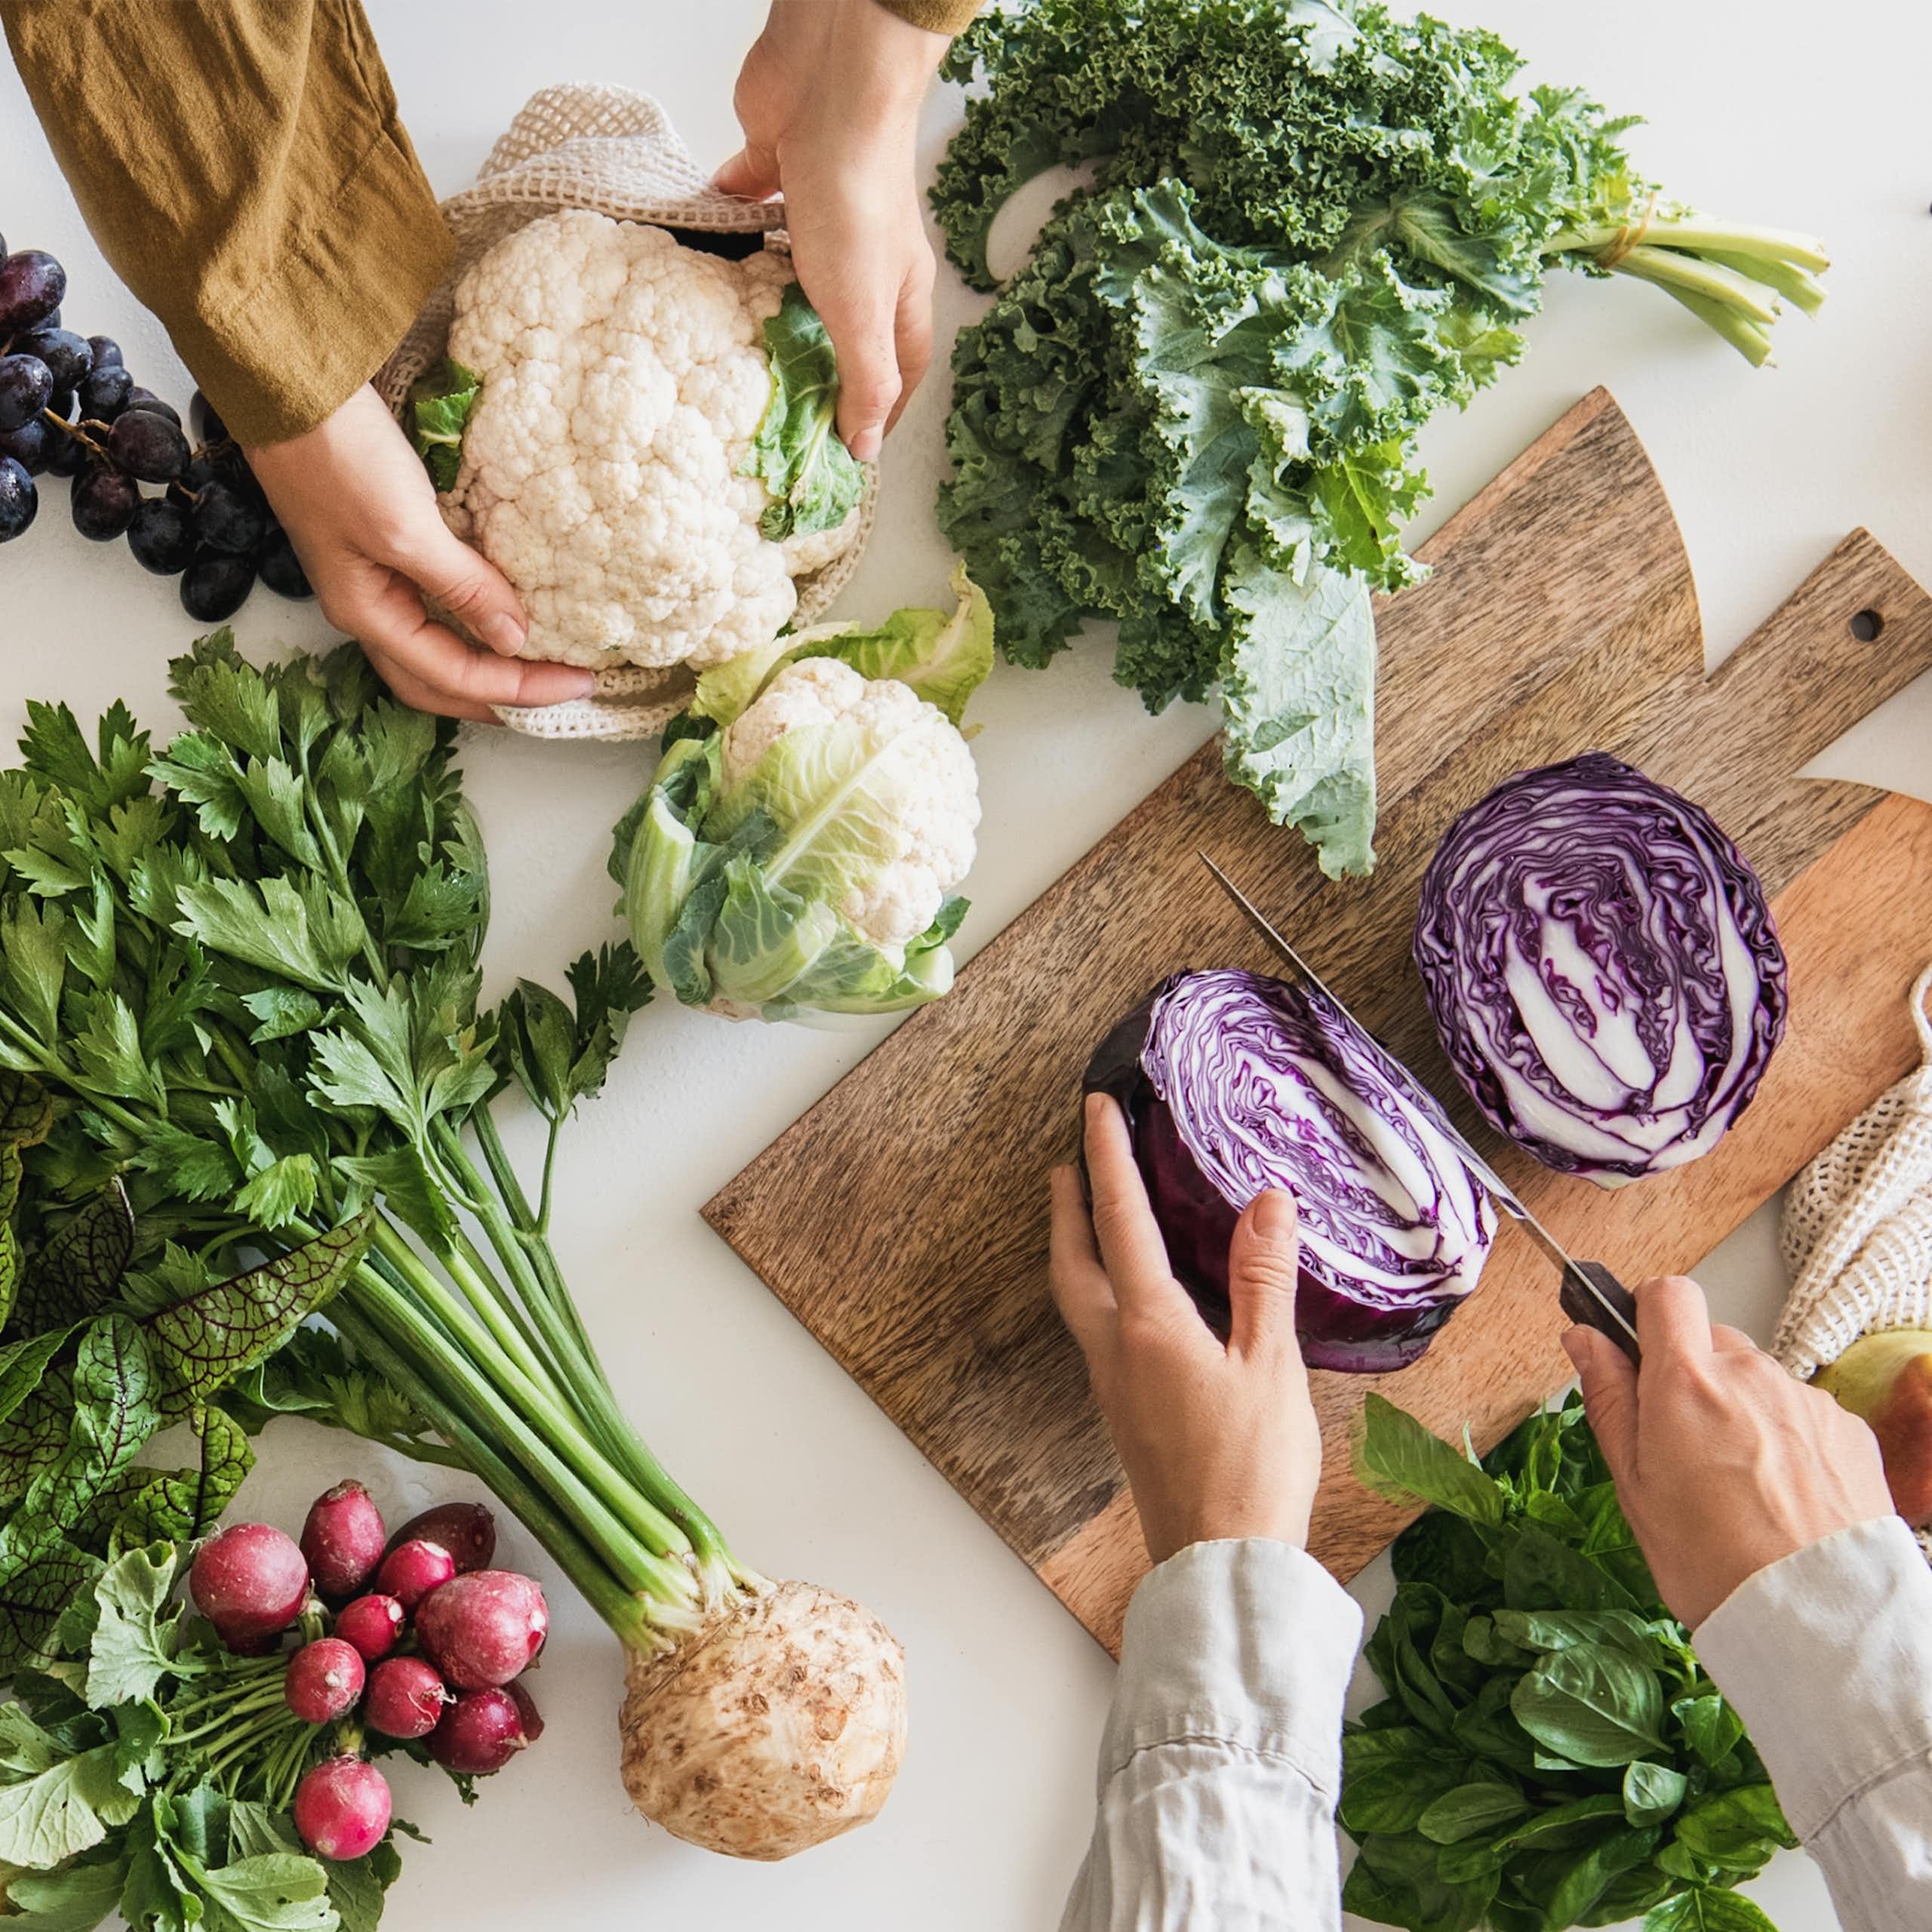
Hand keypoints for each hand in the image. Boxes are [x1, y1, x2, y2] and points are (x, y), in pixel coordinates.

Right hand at [243, 386, 592, 721]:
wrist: (288, 383)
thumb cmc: (336, 455)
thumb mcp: (406, 529)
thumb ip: (461, 587)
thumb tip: (513, 640)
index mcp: (367, 614)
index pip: (452, 678)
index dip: (517, 689)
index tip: (578, 682)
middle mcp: (368, 606)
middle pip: (438, 679)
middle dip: (498, 695)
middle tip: (562, 692)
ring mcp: (373, 575)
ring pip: (437, 645)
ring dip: (486, 661)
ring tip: (540, 662)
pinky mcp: (384, 543)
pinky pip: (437, 600)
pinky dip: (474, 616)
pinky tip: (506, 607)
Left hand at [718, 0, 945, 459]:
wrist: (829, 86)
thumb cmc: (857, 199)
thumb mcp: (864, 313)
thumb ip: (865, 381)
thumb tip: (864, 450)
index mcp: (899, 295)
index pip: (900, 372)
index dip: (878, 414)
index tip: (846, 454)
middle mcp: (868, 259)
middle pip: (848, 329)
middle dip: (820, 371)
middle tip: (778, 414)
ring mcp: (824, 216)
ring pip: (798, 279)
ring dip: (772, 311)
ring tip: (734, 351)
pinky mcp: (781, 175)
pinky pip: (756, 217)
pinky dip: (735, 238)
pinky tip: (707, 261)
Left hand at [1049, 1092, 1322, 1565]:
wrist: (1221, 1568)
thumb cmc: (1251, 1471)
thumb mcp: (1270, 1366)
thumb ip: (1263, 1281)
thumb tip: (1264, 1201)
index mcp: (1148, 1327)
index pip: (1121, 1221)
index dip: (1108, 1158)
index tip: (1095, 1108)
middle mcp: (1116, 1352)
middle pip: (1073, 1262)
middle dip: (1066, 1206)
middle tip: (1065, 1161)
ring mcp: (1115, 1388)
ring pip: (1079, 1300)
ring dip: (1076, 1249)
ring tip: (1087, 1218)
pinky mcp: (1127, 1417)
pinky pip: (1099, 1334)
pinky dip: (1101, 1293)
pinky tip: (1130, 1301)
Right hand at [1565, 1276, 1893, 1628]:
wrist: (1815, 1619)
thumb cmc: (1713, 1562)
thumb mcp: (1634, 1484)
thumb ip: (1609, 1398)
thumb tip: (1584, 1338)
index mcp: (1686, 1383)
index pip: (1666, 1295)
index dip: (1647, 1313)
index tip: (1639, 1349)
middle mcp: (1750, 1375)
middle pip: (1713, 1342)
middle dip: (1694, 1377)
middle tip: (1685, 1446)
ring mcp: (1805, 1400)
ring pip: (1758, 1381)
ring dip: (1743, 1411)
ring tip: (1741, 1485)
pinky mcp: (1848, 1429)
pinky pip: (1802, 1414)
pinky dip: (1787, 1440)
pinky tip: (1782, 1496)